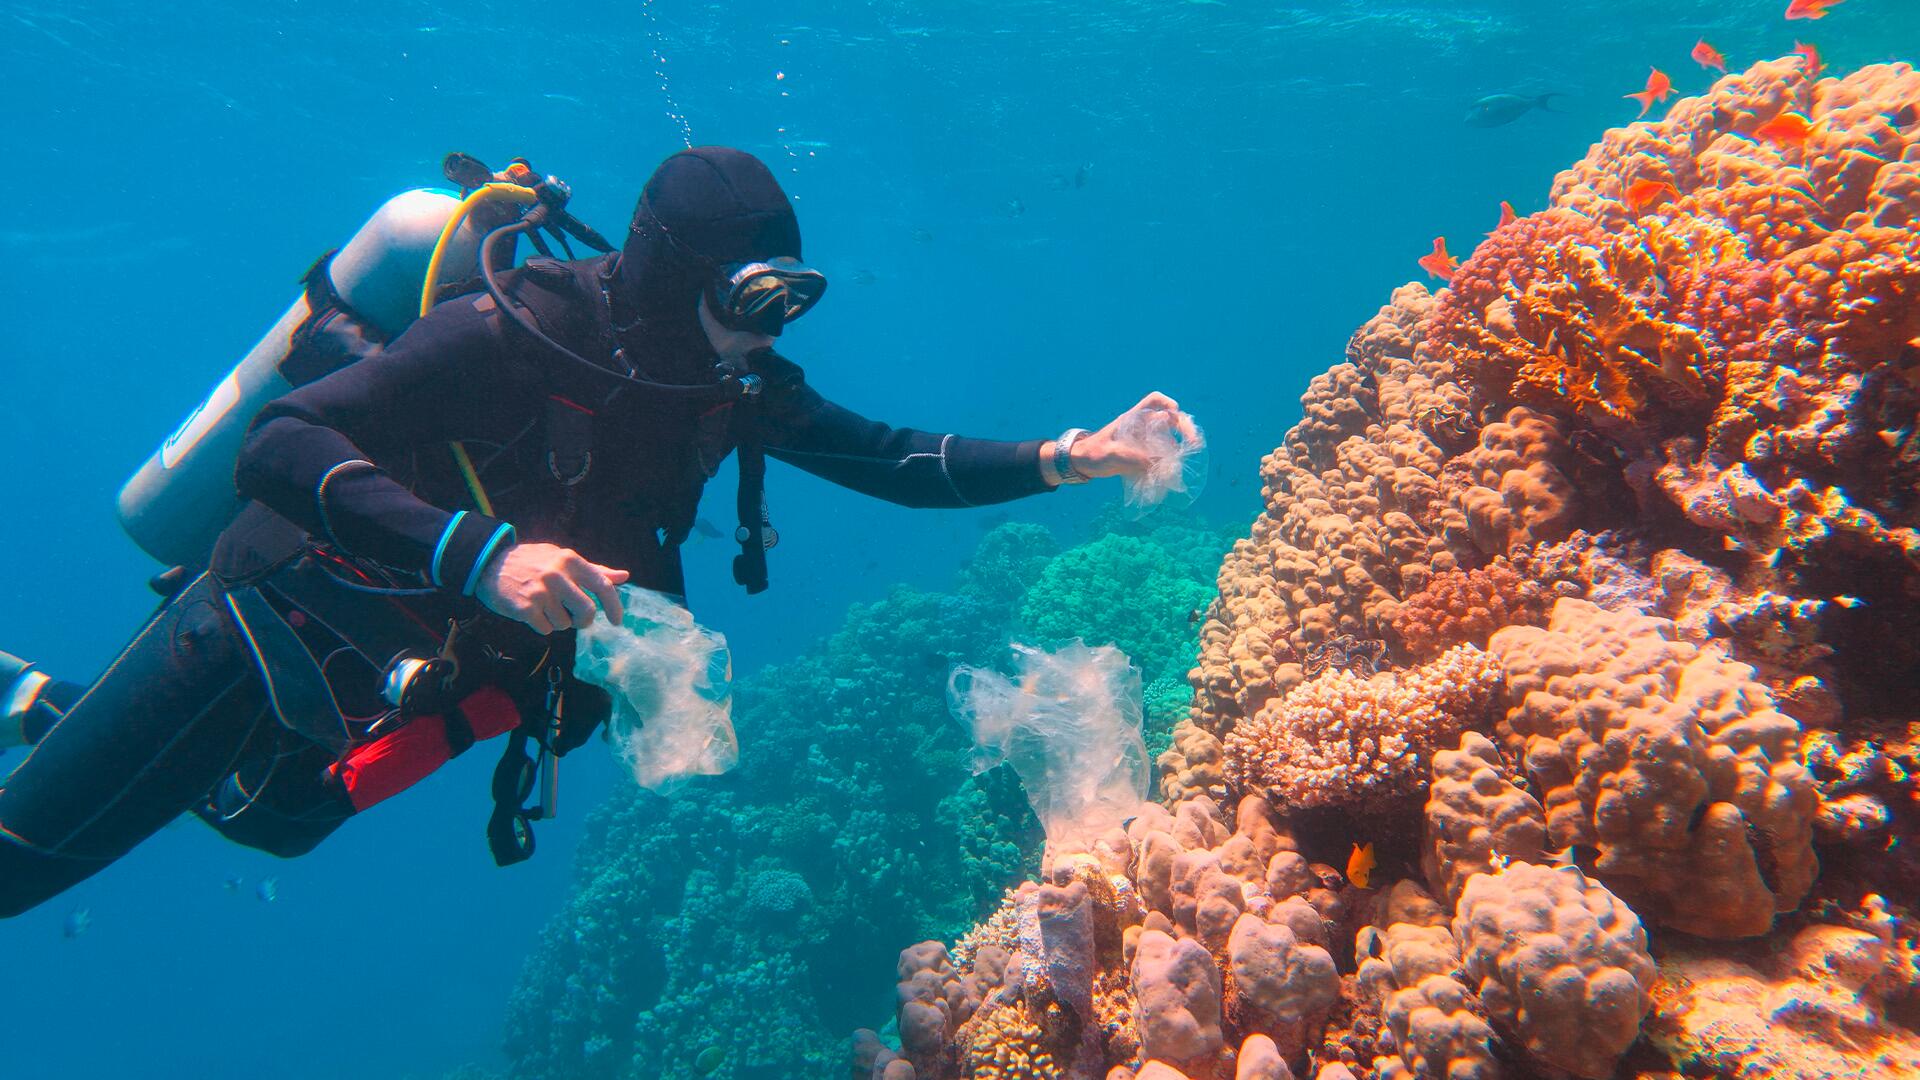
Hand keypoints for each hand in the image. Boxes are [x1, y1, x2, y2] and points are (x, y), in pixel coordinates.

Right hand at [476, 543, 627, 634]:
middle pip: (587, 612)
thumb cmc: (531, 562)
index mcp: (571, 560)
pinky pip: (546, 629)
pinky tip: (531, 611)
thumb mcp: (562, 558)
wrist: (489, 564)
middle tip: (573, 619)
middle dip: (583, 621)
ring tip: (543, 606)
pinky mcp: (526, 608)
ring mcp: (541, 592)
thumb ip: (593, 570)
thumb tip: (624, 576)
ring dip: (557, 621)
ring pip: (565, 624)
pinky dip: (541, 625)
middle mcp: (558, 575)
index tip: (617, 621)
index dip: (614, 606)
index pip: (603, 585)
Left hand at [1065, 392, 1201, 481]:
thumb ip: (1134, 458)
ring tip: (1184, 462)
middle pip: (1168, 420)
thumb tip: (1158, 465)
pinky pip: (1158, 456)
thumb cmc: (1091, 454)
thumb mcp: (1111, 455)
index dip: (1167, 403)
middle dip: (1184, 428)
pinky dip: (1166, 463)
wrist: (1079, 464)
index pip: (1153, 401)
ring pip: (1166, 440)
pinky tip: (1170, 473)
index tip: (1176, 413)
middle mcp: (1140, 427)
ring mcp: (1141, 441)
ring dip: (1177, 449)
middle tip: (1195, 443)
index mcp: (1132, 419)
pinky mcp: (1140, 455)